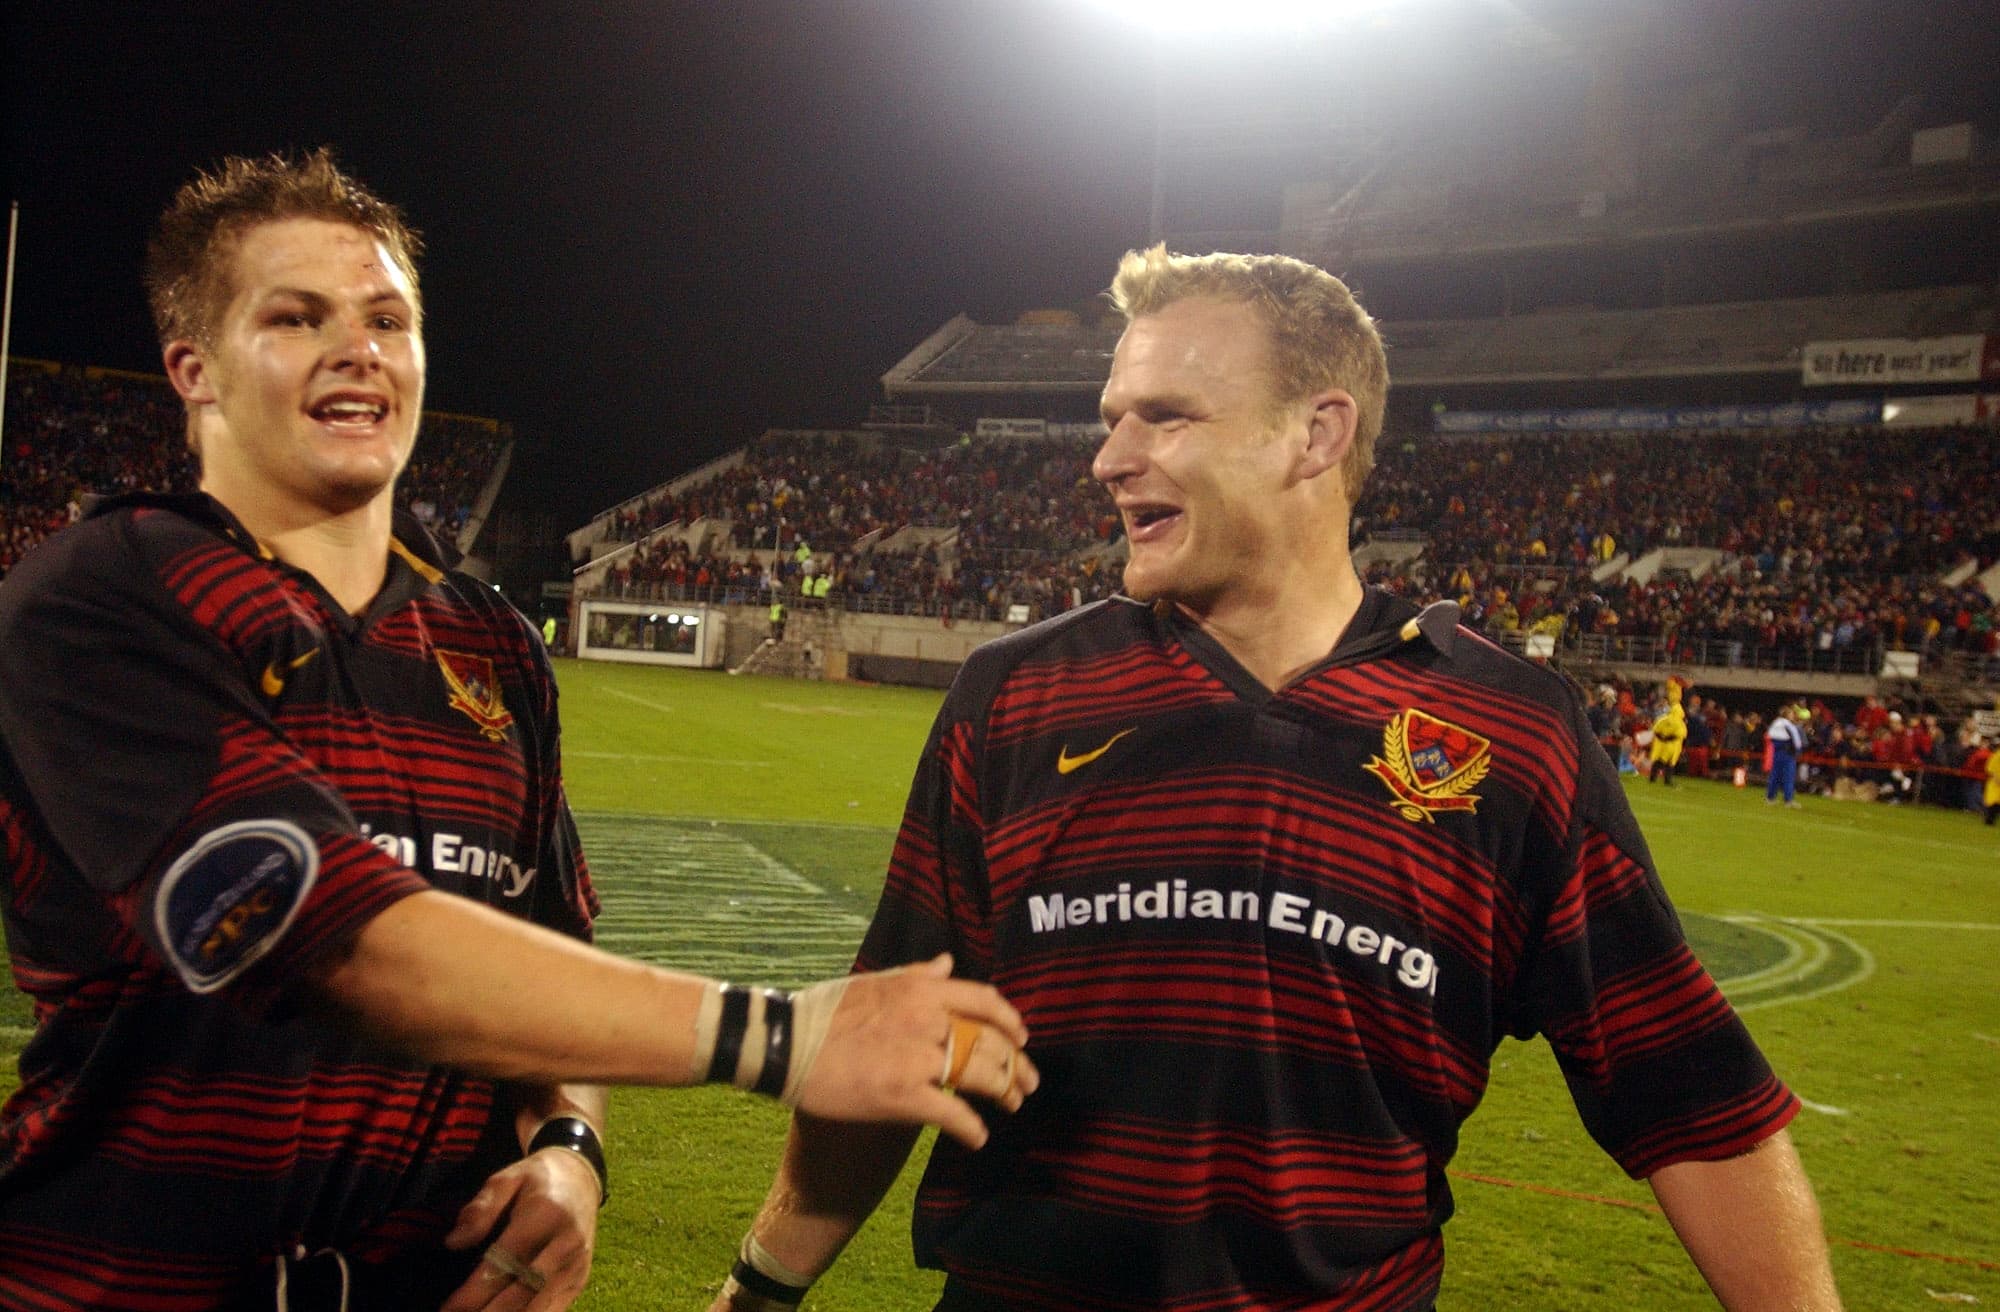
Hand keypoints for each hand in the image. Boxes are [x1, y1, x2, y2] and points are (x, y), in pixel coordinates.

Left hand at [440, 1145, 601, 1310]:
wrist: (582, 1178)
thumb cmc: (538, 1179)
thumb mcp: (506, 1178)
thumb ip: (480, 1208)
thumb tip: (454, 1243)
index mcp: (546, 1214)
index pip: (507, 1261)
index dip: (475, 1291)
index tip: (449, 1307)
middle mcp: (566, 1244)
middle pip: (523, 1291)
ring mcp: (577, 1265)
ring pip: (538, 1307)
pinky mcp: (580, 1281)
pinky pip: (553, 1310)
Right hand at [795, 954, 1039, 1149]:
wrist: (784, 1044)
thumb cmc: (823, 1012)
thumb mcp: (874, 981)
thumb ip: (917, 974)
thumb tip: (947, 962)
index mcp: (922, 989)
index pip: (985, 1001)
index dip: (1010, 1021)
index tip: (1021, 1037)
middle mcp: (928, 1019)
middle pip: (991, 1042)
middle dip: (1017, 1065)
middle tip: (1028, 1083)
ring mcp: (918, 1058)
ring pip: (982, 1075)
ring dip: (1005, 1093)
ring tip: (1013, 1105)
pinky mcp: (904, 1095)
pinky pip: (954, 1114)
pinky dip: (972, 1129)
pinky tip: (978, 1138)